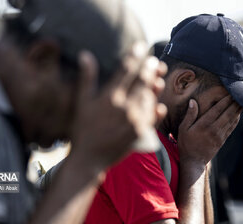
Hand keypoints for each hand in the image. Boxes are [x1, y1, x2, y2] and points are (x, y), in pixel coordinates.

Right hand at [70, 43, 166, 169]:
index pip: (126, 70)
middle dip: (150, 69)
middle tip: (155, 62)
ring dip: (155, 88)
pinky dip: (157, 112)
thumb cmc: (82, 130)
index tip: (140, 46)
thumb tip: (86, 54)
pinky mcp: (140, 134)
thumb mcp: (82, 102)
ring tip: (159, 79)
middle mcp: (125, 107)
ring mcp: (134, 121)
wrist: (89, 158)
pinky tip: (160, 106)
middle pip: (142, 83)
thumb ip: (87, 78)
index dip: (135, 56)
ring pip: (149, 99)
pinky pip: (152, 120)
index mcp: (110, 97)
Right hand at [177, 96, 241, 165]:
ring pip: (231, 120)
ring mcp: (219, 135)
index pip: (217, 110)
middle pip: (227, 113)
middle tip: (241, 94)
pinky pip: (231, 128)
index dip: (225, 101)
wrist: (193, 161)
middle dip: (234, 103)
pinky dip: (236, 120)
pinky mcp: (222, 140)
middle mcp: (214, 129)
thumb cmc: (185, 143)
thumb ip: (189, 115)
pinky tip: (238, 114)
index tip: (230, 93)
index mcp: (203, 125)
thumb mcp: (183, 129)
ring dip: (237, 110)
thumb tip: (193, 101)